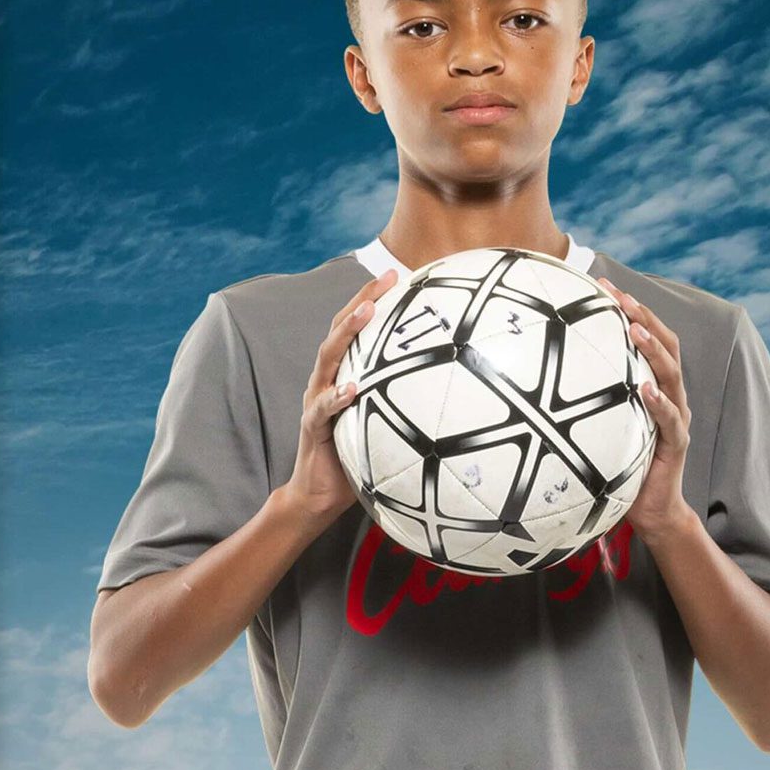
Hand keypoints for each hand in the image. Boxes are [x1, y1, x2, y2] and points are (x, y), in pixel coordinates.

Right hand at [283, 267, 398, 528]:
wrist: (319, 495)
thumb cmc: (359, 457)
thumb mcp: (386, 423)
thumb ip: (406, 402)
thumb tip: (457, 392)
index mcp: (344, 374)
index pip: (356, 328)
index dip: (373, 298)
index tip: (399, 274)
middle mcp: (327, 380)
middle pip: (340, 330)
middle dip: (362, 299)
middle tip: (385, 278)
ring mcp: (317, 401)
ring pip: (328, 359)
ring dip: (347, 333)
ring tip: (366, 313)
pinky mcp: (313, 427)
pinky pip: (322, 410)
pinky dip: (336, 397)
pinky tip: (351, 389)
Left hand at [596, 276, 691, 542]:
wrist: (651, 511)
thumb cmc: (619, 467)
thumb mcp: (597, 428)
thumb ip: (581, 403)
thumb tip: (529, 383)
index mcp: (652, 386)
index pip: (646, 338)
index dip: (629, 309)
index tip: (601, 283)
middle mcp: (670, 396)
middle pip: (666, 345)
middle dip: (644, 316)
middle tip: (620, 296)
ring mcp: (677, 418)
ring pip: (672, 375)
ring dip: (654, 349)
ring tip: (635, 329)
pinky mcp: (677, 444)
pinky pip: (671, 420)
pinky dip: (659, 403)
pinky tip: (645, 389)